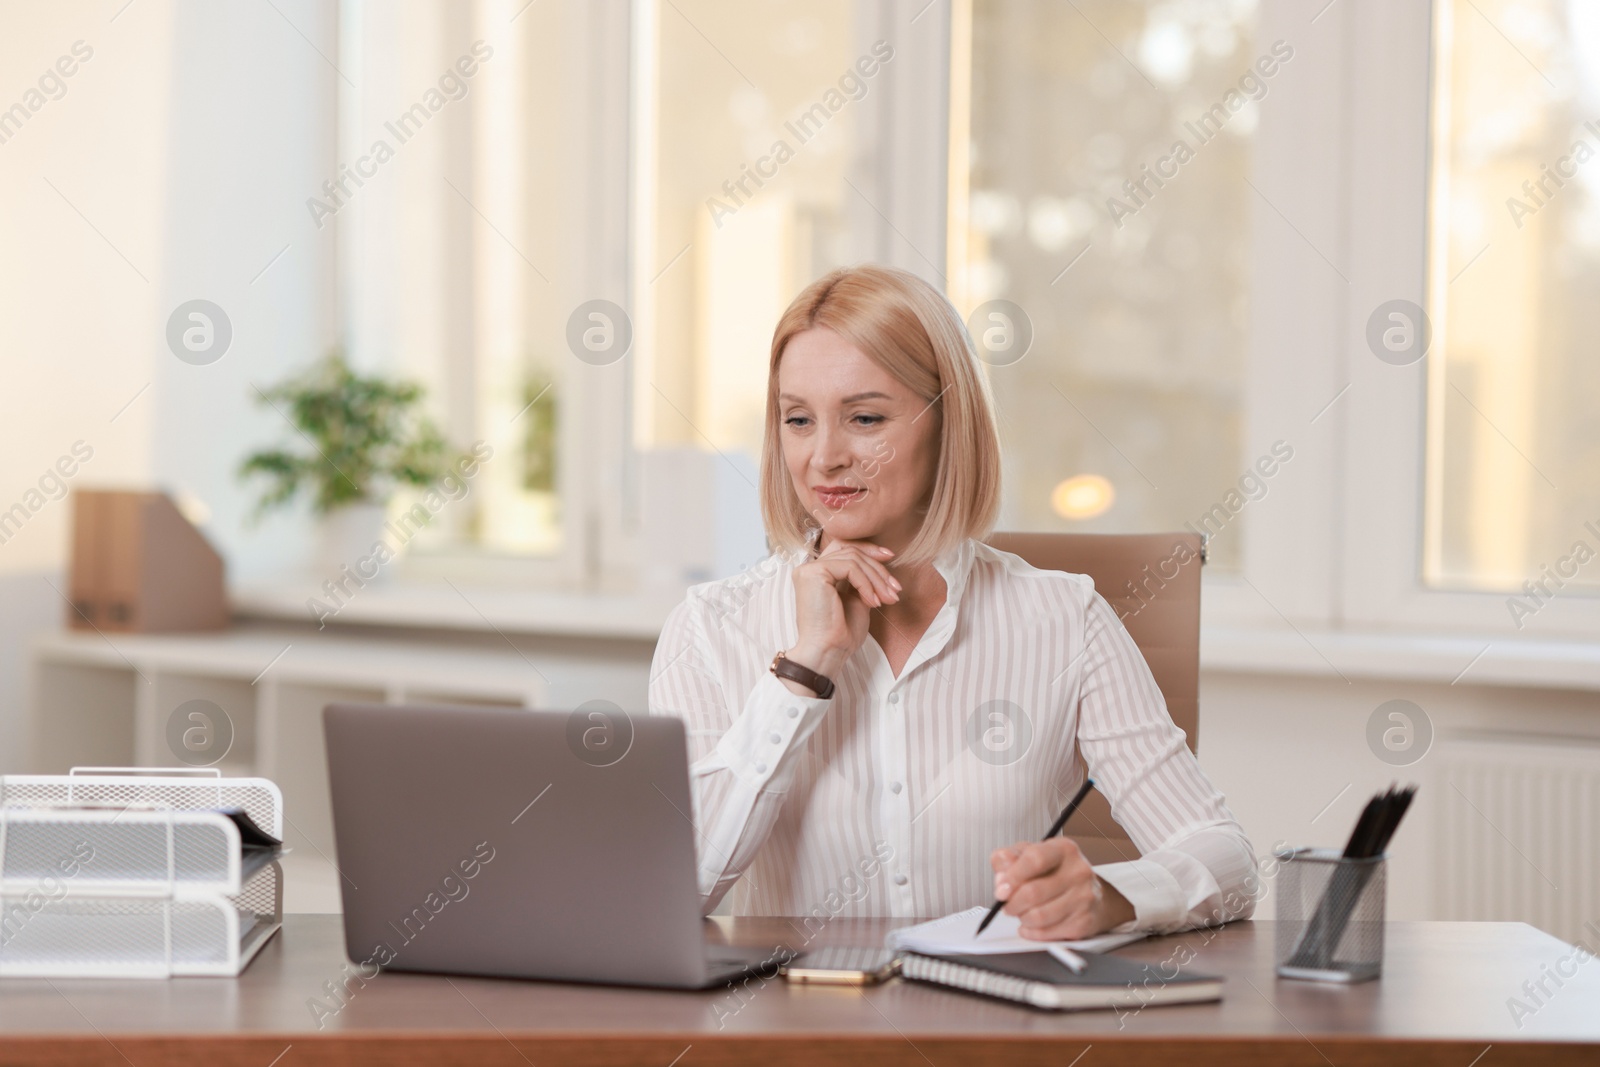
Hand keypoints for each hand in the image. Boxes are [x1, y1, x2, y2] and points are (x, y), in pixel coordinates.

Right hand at [783, 539, 900, 684]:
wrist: (829, 652)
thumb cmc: (842, 633)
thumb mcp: (857, 600)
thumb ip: (862, 581)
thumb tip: (879, 567)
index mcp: (817, 574)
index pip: (844, 548)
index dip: (868, 549)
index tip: (890, 557)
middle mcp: (809, 568)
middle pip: (851, 551)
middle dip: (878, 568)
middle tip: (895, 588)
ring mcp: (809, 569)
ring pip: (853, 559)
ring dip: (876, 579)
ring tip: (888, 598)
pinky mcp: (813, 573)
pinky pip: (849, 568)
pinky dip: (866, 584)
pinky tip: (873, 602)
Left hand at [990, 838, 1134, 939]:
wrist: (1091, 893)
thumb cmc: (1056, 872)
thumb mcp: (1030, 854)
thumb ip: (1009, 859)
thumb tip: (1001, 877)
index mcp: (1063, 849)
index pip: (1035, 859)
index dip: (1012, 876)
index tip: (1001, 887)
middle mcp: (1078, 871)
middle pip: (1033, 892)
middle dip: (1012, 903)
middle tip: (1007, 904)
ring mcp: (1083, 898)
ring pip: (1038, 916)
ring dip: (1022, 918)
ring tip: (1022, 912)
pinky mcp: (1083, 922)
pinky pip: (1046, 933)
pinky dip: (1031, 932)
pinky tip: (1032, 925)